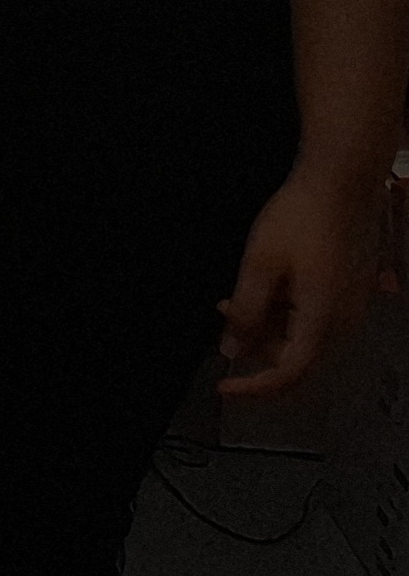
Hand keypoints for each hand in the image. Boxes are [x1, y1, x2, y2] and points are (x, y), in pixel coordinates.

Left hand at [218, 164, 384, 399]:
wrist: (341, 184)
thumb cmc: (305, 216)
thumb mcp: (261, 263)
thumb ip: (247, 311)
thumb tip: (233, 348)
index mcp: (324, 321)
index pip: (289, 375)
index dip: (255, 388)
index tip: (226, 390)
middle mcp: (344, 322)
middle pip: (295, 357)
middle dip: (256, 347)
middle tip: (226, 320)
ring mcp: (350, 308)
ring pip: (303, 337)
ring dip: (268, 326)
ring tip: (237, 298)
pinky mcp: (349, 292)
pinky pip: (314, 317)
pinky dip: (285, 311)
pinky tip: (266, 287)